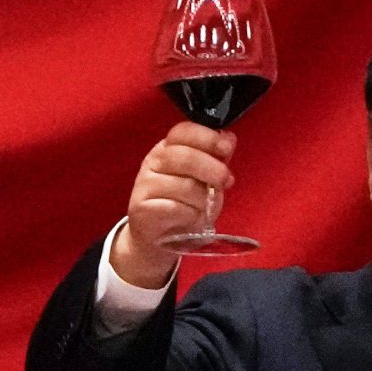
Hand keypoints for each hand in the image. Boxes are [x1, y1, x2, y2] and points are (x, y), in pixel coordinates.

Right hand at [110, 121, 236, 287]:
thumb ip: (216, 159)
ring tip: (204, 207)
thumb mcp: (205, 179)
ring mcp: (145, 184)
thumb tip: (229, 138)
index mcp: (168, 148)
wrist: (161, 238)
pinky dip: (191, 214)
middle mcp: (153, 162)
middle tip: (226, 181)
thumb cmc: (185, 205)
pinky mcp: (141, 208)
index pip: (182, 132)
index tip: (226, 148)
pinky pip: (176, 208)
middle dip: (212, 169)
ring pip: (184, 186)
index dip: (206, 137)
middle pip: (185, 157)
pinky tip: (191, 217)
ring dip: (203, 199)